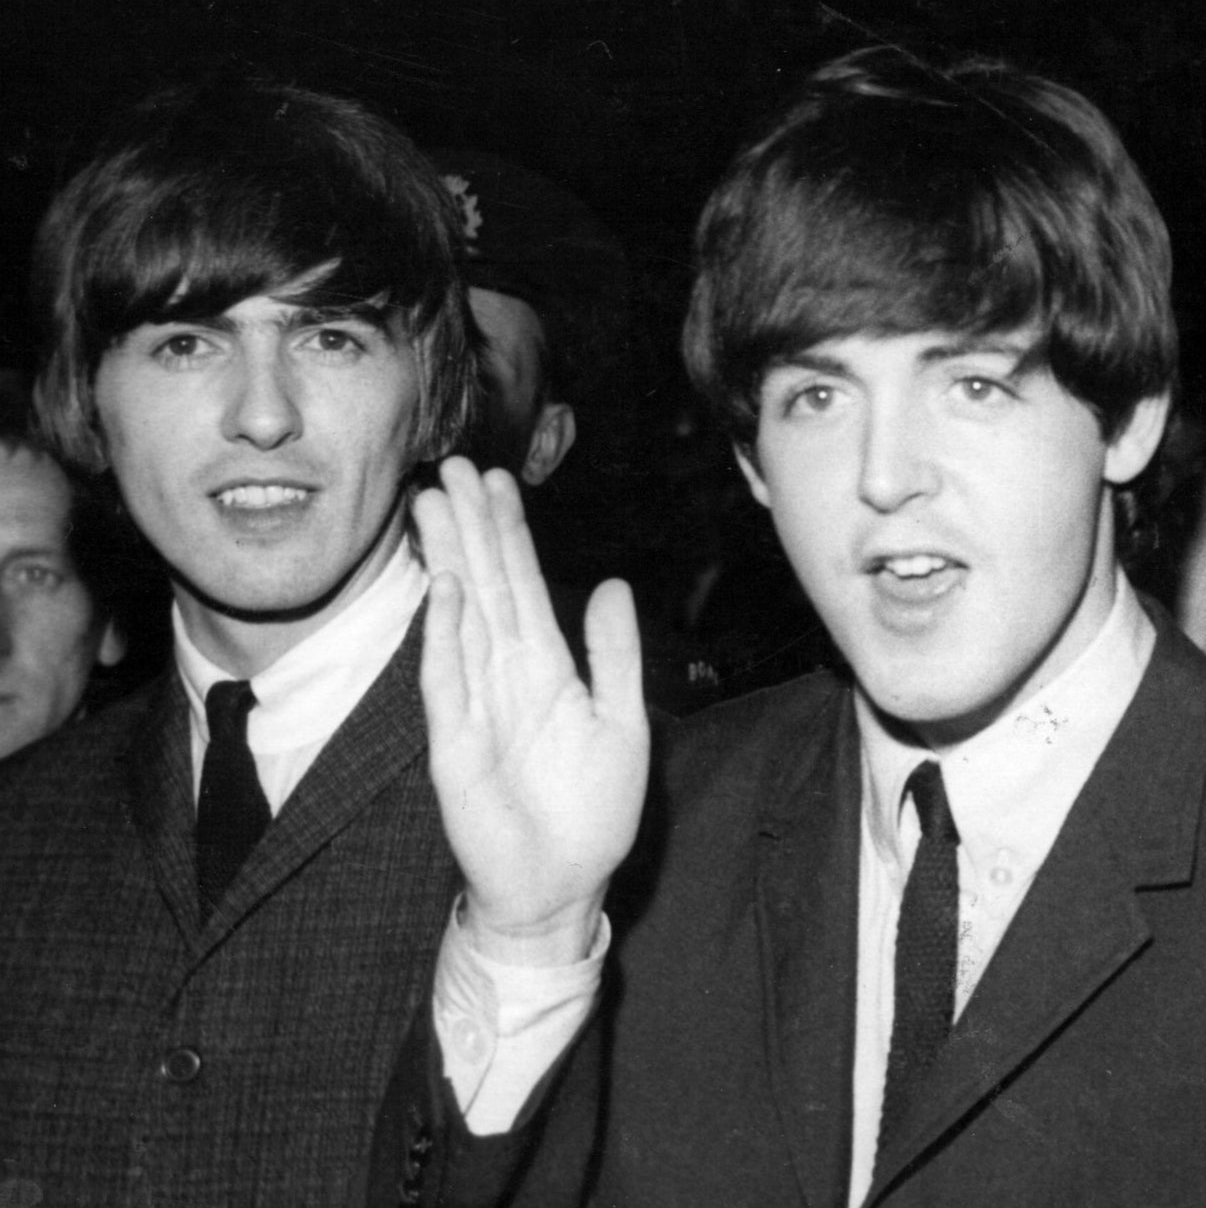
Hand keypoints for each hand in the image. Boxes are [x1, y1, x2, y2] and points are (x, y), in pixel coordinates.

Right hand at [420, 457, 647, 965]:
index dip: (508, 533)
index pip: (522, 585)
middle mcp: (504, 678)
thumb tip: (609, 585)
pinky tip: (447, 590)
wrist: (562, 886)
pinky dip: (446, 637)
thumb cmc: (591, 811)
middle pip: (485, 587)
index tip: (494, 480)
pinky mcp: (456, 747)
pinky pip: (449, 683)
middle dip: (469, 528)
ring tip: (435, 505)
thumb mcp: (621, 720)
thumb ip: (615, 654)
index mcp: (545, 669)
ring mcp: (475, 708)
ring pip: (461, 619)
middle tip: (451, 467)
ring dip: (451, 562)